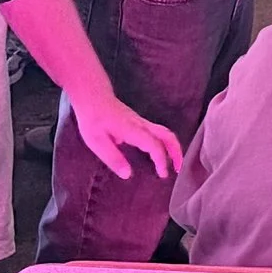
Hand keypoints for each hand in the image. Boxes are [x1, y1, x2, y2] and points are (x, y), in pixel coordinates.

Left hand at [69, 89, 183, 181]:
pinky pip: (157, 132)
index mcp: (133, 130)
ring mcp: (141, 122)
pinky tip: (159, 152)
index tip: (163, 174)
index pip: (154, 145)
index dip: (161, 160)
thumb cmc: (93, 119)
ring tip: (173, 162)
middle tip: (178, 168)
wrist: (93, 97)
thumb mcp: (97, 142)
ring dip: (172, 146)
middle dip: (176, 151)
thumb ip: (113, 158)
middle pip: (167, 135)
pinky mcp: (138, 122)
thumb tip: (127, 174)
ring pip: (164, 132)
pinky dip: (164, 143)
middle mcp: (141, 125)